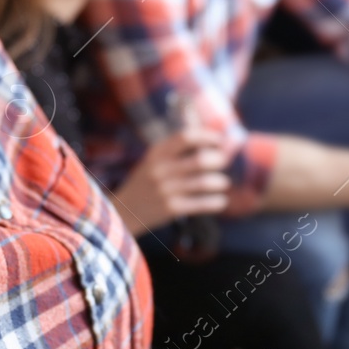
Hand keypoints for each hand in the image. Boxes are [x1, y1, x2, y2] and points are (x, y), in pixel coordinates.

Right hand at [111, 127, 229, 231]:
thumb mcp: (153, 160)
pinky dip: (216, 202)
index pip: (186, 136)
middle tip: (224, 162)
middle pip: (200, 159)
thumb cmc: (145, 182)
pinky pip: (202, 204)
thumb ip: (176, 150)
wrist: (124, 212)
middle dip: (219, 159)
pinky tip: (221, 201)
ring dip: (220, 182)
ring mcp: (166, 190)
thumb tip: (209, 139)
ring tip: (223, 183)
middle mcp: (161, 169)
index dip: (207, 136)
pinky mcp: (171, 209)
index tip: (219, 139)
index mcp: (156, 153)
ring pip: (205, 182)